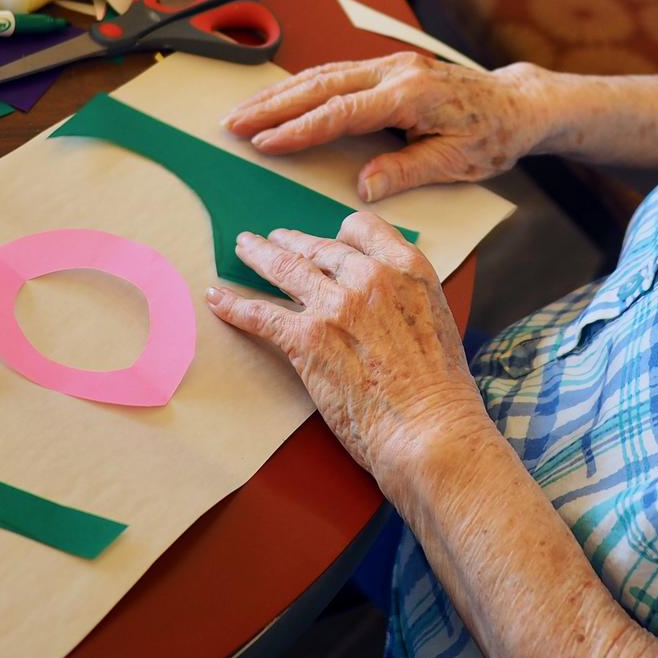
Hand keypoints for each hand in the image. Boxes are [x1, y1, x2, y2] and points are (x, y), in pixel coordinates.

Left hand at [207, 214, 489, 485]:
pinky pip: (260, 313)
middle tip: (274, 239)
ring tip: (245, 248)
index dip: (341, 234)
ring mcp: (335, 305)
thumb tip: (382, 300)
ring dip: (259, 255)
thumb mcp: (436, 318)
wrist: (430, 430)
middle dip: (292, 241)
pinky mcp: (306, 339)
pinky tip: (217, 298)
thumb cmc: (440, 390)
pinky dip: (234, 305)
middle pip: (319, 246)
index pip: (362, 228)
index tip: (329, 242)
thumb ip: (405, 296)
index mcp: (406, 267)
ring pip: (285, 267)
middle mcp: (368, 275)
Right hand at [222, 54, 553, 200]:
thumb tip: (362, 188)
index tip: (262, 144)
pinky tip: (280, 98)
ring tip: (243, 112)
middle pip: (322, 86)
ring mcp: (391, 64)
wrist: (517, 103)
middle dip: (273, 105)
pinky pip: (338, 73)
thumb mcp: (456, 163)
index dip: (298, 129)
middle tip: (232, 123)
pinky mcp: (390, 67)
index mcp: (411, 95)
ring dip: (281, 93)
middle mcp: (396, 71)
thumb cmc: (492, 136)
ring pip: (324, 75)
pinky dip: (304, 86)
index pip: (341, 112)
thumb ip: (407, 171)